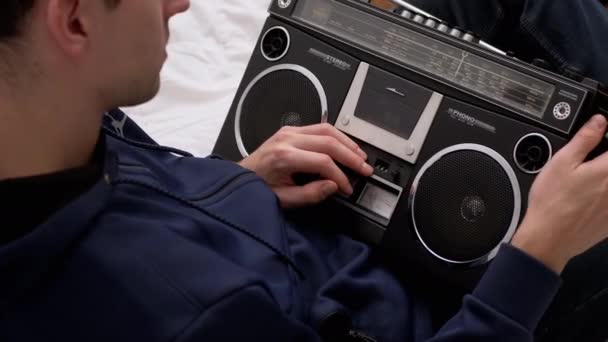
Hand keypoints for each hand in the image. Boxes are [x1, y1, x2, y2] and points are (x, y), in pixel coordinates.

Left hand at [238, 124, 373, 207]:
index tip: (347, 188)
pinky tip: (345, 146)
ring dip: (347, 142)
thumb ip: (310, 194)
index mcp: (284, 157)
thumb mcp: (284, 200)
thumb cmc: (257, 189)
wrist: (239, 178)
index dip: (340, 176)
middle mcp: (286, 139)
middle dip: (351, 156)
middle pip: (329, 141)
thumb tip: (333, 185)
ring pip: (327, 129)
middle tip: (365, 169)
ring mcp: (288, 132)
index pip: (323, 162)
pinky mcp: (290, 130)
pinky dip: (336, 136)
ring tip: (360, 156)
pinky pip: (319, 127)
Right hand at [512, 114, 607, 272]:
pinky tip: (590, 196)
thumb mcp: (561, 162)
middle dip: (603, 161)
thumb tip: (599, 122)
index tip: (601, 139)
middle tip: (592, 161)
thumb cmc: (551, 203)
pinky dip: (603, 196)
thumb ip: (584, 139)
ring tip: (588, 179)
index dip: (606, 138)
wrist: (549, 238)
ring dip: (603, 179)